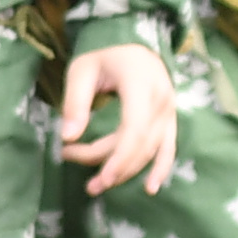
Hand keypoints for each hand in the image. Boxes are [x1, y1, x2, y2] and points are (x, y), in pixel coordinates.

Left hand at [54, 42, 179, 199]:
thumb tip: (67, 138)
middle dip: (110, 165)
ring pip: (150, 151)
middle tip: (73, 165)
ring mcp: (169, 111)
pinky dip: (160, 169)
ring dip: (125, 172)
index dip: (118, 157)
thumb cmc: (104, 58)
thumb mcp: (81, 71)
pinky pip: (169, 149)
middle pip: (138, 143)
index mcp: (140, 83)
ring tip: (94, 185)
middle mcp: (161, 98)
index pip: (133, 128)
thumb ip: (74, 103)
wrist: (135, 49)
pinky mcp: (170, 121)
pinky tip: (150, 188)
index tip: (98, 177)